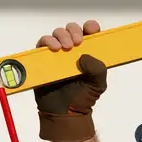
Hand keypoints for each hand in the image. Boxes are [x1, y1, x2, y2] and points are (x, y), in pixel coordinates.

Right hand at [34, 20, 107, 141]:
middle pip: (71, 29)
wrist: (64, 113)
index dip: (90, 27)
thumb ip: (97, 69)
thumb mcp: (98, 84)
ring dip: (61, 35)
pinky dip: (47, 42)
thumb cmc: (83, 98)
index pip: (90, 33)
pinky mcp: (43, 59)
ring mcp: (57, 53)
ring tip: (64, 47)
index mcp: (88, 52)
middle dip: (74, 31)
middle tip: (77, 42)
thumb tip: (84, 56)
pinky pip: (42, 44)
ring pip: (57, 34)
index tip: (91, 30)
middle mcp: (72, 50)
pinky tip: (54, 48)